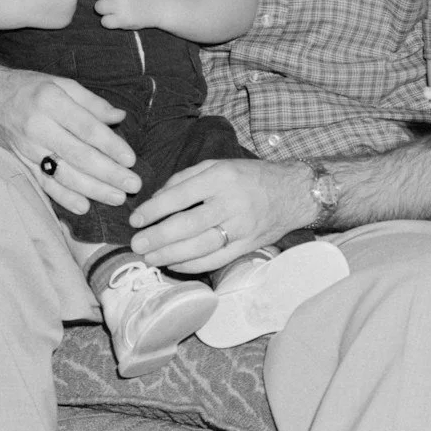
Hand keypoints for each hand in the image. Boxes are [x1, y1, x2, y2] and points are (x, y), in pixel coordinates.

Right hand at [0, 62, 137, 214]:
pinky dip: (63, 197)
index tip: (131, 160)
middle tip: (133, 185)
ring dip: (92, 189)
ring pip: (63, 173)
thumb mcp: (60, 83)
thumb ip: (91, 102)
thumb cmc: (28, 87)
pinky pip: (43, 183)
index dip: (111, 145)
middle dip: (108, 173)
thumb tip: (120, 117)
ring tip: (117, 198)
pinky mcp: (19, 162)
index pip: (87, 128)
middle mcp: (38, 125)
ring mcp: (26, 147)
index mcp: (51, 101)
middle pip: (78, 155)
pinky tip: (84, 206)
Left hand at [128, 158, 306, 275]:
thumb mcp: (219, 165)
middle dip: (158, 237)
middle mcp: (231, 202)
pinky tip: (175, 265)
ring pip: (201, 246)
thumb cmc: (250, 177)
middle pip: (189, 224)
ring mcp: (241, 227)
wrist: (294, 193)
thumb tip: (156, 198)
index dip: (154, 210)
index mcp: (221, 177)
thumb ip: (186, 178)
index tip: (136, 219)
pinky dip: (193, 265)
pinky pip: (216, 259)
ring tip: (151, 258)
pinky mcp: (248, 246)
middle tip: (137, 244)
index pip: (180, 195)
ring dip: (171, 255)